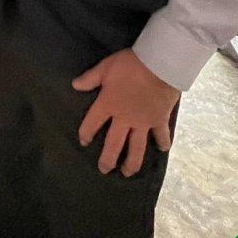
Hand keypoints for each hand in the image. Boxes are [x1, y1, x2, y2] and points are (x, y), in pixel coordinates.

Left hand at [72, 49, 179, 176]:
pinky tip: (162, 150)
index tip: (83, 142)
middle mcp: (124, 119)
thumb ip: (90, 78)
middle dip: (108, 159)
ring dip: (132, 162)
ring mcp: (143, 123)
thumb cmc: (130, 65)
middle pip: (114, 144)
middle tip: (104, 170)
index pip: (92, 123)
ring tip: (127, 173)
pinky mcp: (160, 121)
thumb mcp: (105, 67)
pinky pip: (161, 136)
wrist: (159, 65)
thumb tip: (74, 86)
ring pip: (136, 148)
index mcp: (108, 105)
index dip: (86, 134)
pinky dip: (162, 143)